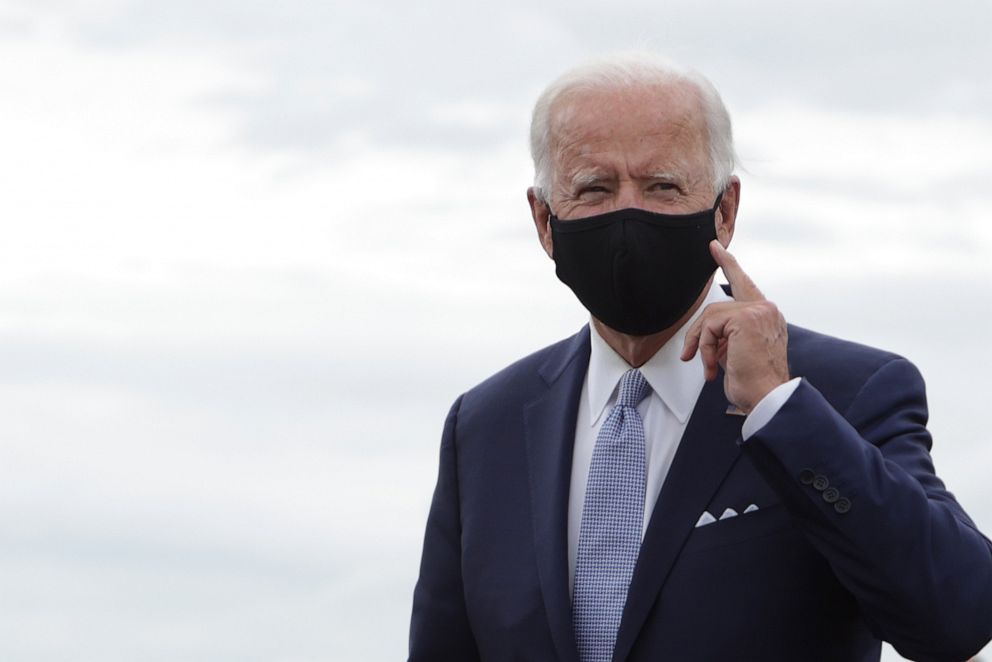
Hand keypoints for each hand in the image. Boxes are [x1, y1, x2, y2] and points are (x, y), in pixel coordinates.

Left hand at [680, 241, 789, 412]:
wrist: (766, 397)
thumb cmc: (754, 382)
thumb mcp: (736, 352)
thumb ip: (727, 334)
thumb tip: (707, 332)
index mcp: (767, 316)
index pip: (744, 285)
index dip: (728, 265)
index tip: (714, 248)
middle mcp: (767, 309)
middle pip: (718, 306)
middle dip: (700, 331)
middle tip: (689, 352)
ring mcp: (759, 311)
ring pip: (712, 316)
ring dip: (702, 343)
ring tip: (707, 365)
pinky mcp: (747, 317)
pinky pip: (711, 326)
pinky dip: (706, 347)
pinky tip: (713, 365)